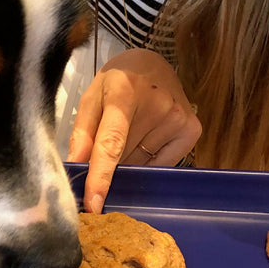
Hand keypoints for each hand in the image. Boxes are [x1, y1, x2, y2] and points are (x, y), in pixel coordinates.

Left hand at [66, 48, 201, 212]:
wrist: (153, 62)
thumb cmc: (117, 81)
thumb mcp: (91, 97)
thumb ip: (81, 133)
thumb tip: (75, 168)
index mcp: (125, 94)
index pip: (111, 143)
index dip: (101, 176)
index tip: (93, 205)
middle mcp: (158, 106)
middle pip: (125, 159)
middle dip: (110, 164)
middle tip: (107, 143)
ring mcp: (178, 119)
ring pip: (142, 164)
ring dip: (130, 159)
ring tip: (131, 131)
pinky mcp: (192, 130)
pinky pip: (162, 164)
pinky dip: (148, 160)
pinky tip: (146, 138)